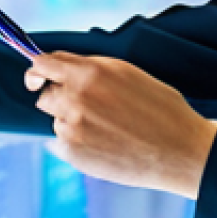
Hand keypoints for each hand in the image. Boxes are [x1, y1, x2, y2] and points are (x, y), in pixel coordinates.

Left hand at [25, 52, 216, 199]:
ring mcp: (71, 128)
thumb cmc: (160, 109)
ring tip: (107, 129)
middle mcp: (74, 98)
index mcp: (88, 73)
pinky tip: (105, 144)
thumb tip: (60, 65)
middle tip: (90, 108)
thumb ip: (90, 67)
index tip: (36, 77)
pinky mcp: (72, 153)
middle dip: (60, 98)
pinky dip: (77, 143)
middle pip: (44, 95)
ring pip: (56, 120)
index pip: (42, 64)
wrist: (180, 151)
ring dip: (72, 122)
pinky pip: (62, 143)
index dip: (37, 70)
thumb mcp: (128, 73)